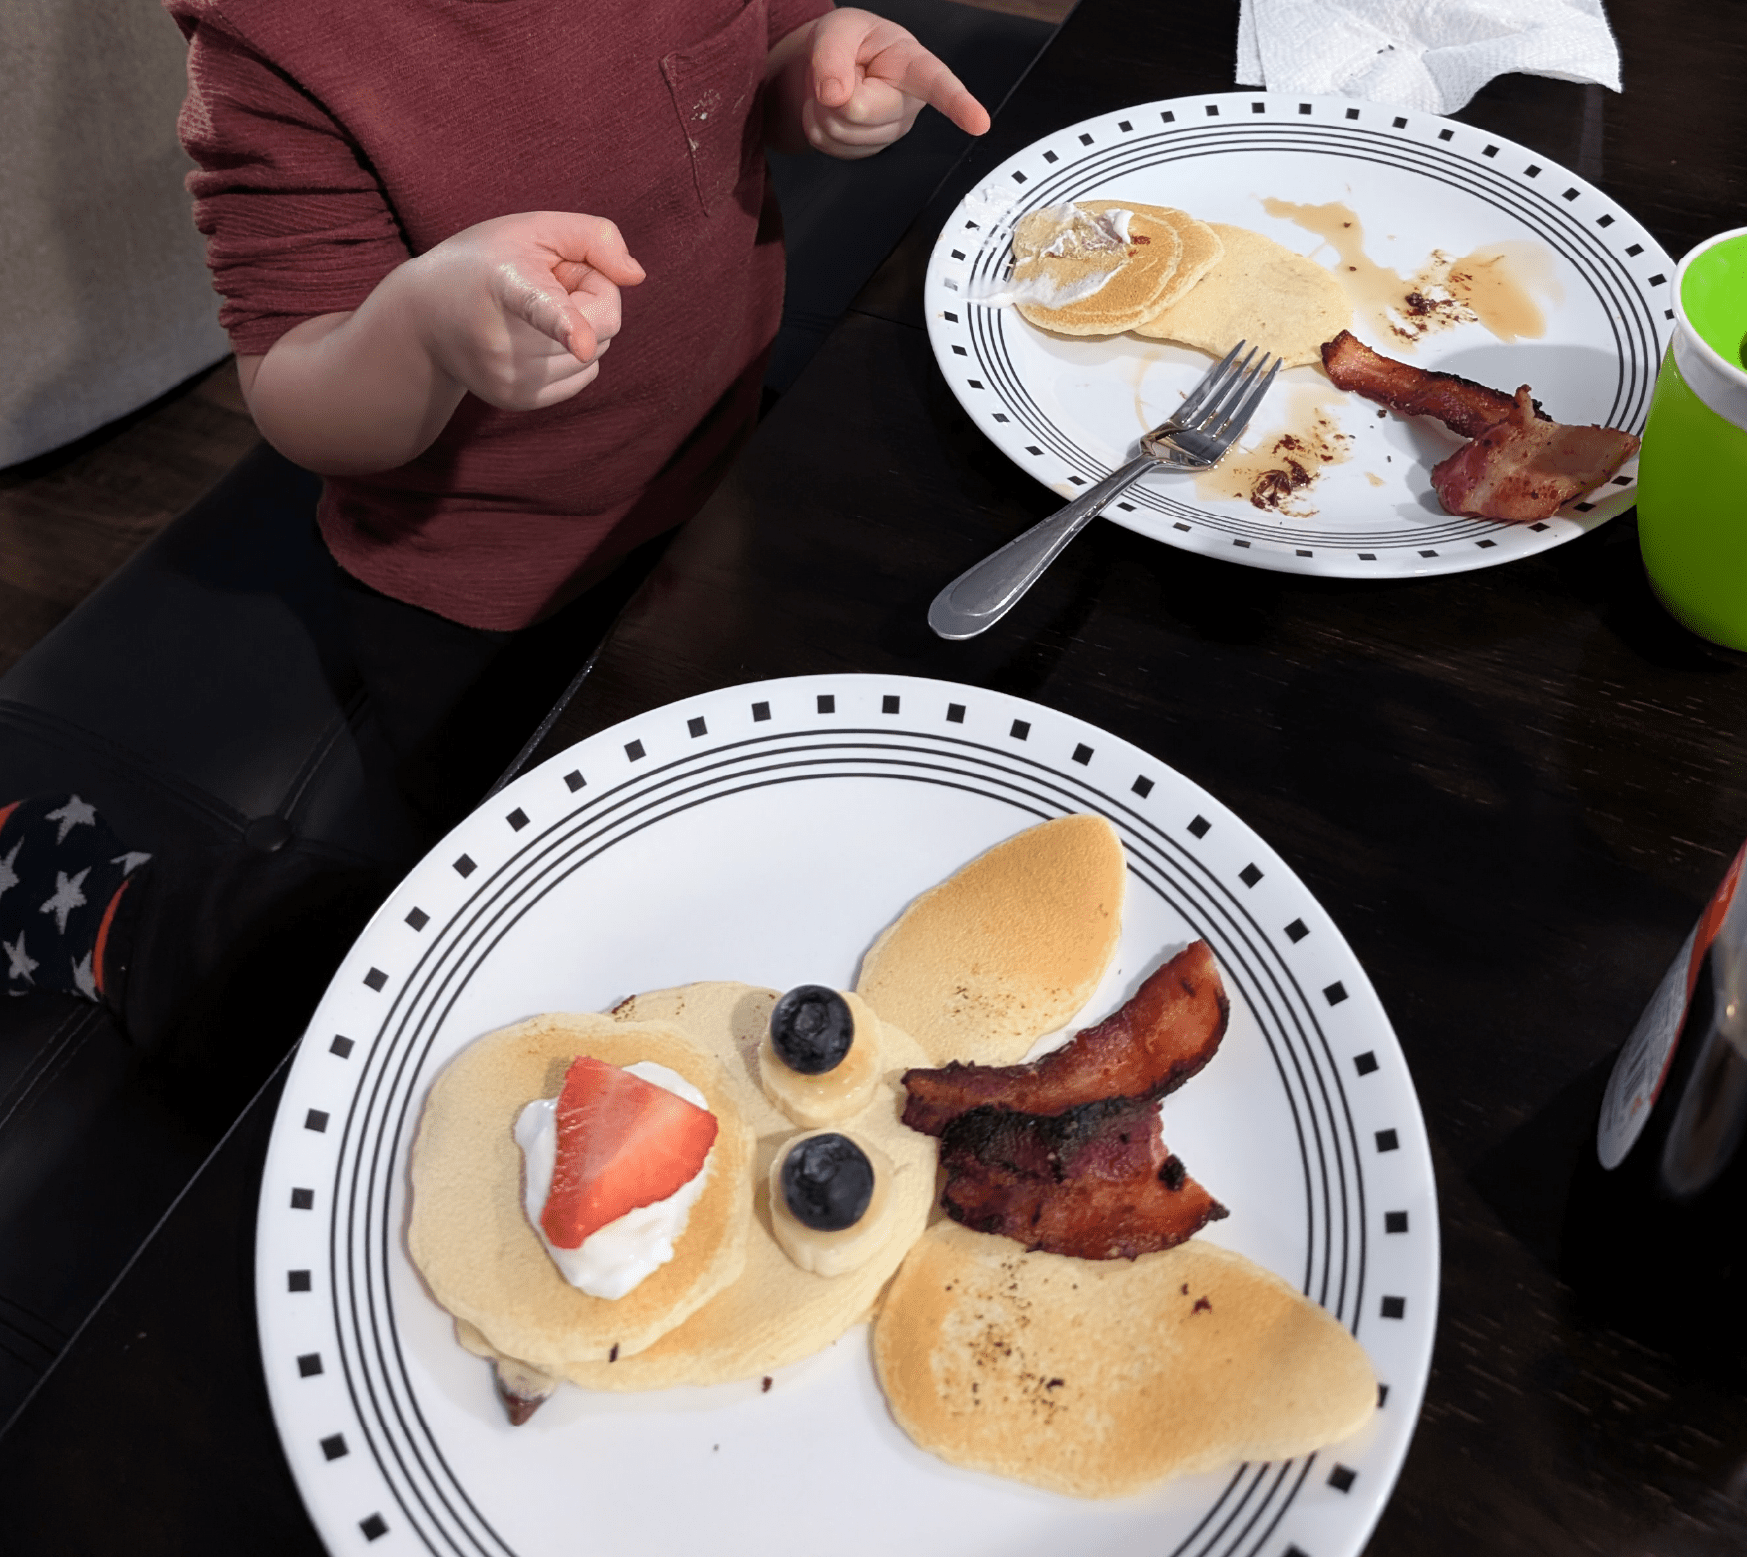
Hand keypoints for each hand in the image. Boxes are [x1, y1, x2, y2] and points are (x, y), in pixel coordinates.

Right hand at [404, 211, 645, 410]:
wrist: (426, 316)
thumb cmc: (487, 262)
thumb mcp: (535, 229)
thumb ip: (594, 237)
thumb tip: (635, 277)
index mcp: (508, 284)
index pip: (540, 306)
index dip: (564, 323)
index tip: (578, 340)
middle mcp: (507, 340)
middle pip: (602, 323)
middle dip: (591, 295)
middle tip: (546, 282)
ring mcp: (513, 378)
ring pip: (597, 352)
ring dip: (584, 326)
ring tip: (533, 309)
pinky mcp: (520, 400)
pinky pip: (585, 374)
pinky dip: (575, 352)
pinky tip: (535, 336)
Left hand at [800, 9, 990, 159]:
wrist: (829, 67)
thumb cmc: (847, 42)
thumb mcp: (838, 30)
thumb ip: (833, 56)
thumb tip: (835, 97)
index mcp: (913, 64)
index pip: (938, 84)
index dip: (959, 104)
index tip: (979, 123)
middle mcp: (908, 103)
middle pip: (860, 112)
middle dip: (834, 92)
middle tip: (841, 73)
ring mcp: (889, 132)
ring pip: (841, 133)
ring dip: (823, 110)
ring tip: (840, 89)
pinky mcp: (869, 151)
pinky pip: (830, 148)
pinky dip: (816, 127)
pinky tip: (833, 110)